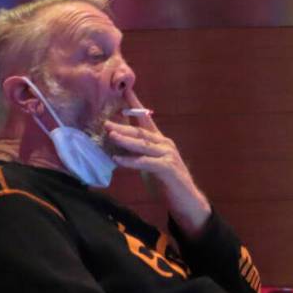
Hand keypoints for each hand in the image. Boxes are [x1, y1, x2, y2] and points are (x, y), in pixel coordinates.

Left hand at [104, 90, 209, 236]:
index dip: (134, 104)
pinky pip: (146, 162)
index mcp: (160, 141)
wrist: (187, 203)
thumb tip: (116, 147)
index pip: (145, 119)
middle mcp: (166, 144)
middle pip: (141, 131)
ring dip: (125, 140)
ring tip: (110, 135)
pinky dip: (131, 161)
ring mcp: (169, 155)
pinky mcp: (168, 169)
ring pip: (143, 144)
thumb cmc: (167, 185)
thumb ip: (137, 154)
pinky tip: (117, 160)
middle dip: (122, 126)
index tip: (123, 90)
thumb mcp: (149, 166)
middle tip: (105, 123)